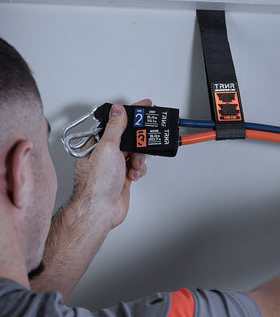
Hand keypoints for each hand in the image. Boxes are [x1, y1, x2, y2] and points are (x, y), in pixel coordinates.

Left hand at [74, 99, 149, 230]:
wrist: (101, 210)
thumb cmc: (97, 183)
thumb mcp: (107, 148)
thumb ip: (115, 128)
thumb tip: (118, 111)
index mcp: (96, 142)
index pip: (115, 122)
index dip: (130, 114)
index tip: (144, 106)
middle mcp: (104, 153)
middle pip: (127, 138)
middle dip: (138, 141)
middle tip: (146, 138)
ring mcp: (114, 165)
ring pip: (134, 152)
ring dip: (139, 158)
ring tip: (135, 164)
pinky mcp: (122, 176)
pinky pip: (136, 166)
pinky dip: (138, 169)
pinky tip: (133, 174)